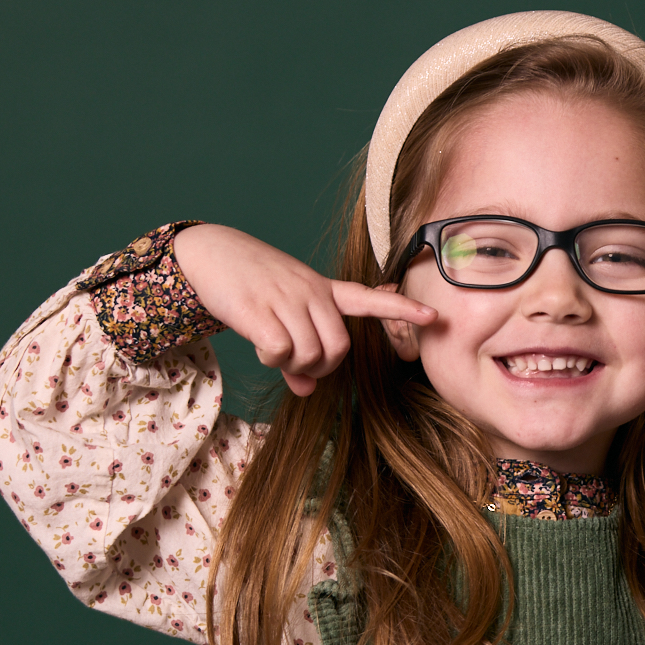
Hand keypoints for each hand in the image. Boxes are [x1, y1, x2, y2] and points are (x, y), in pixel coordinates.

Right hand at [174, 224, 435, 395]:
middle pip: (339, 349)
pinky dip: (271, 360)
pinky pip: (280, 352)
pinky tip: (259, 345)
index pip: (368, 299)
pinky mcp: (260, 310)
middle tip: (296, 364)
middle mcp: (311, 292)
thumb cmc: (252, 287)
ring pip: (311, 354)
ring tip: (273, 349)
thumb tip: (306, 391)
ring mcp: (287, 299)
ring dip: (294, 365)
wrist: (211, 253)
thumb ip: (297, 354)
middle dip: (320, 368)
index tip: (433, 317)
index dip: (401, 311)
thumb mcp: (281, 314)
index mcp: (322, 290)